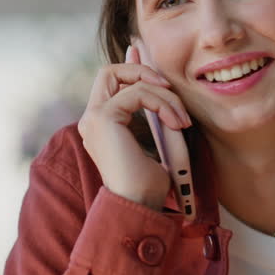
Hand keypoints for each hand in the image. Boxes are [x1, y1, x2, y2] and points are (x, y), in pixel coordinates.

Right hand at [77, 45, 191, 210]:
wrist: (139, 206)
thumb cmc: (150, 183)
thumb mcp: (158, 140)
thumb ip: (155, 113)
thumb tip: (163, 87)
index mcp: (101, 124)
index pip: (112, 81)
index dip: (134, 68)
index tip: (161, 73)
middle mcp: (92, 119)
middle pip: (110, 71)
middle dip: (143, 71)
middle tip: (169, 89)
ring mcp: (94, 117)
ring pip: (131, 80)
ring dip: (165, 96)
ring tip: (182, 120)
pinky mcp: (103, 118)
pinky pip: (138, 93)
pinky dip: (163, 104)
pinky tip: (176, 124)